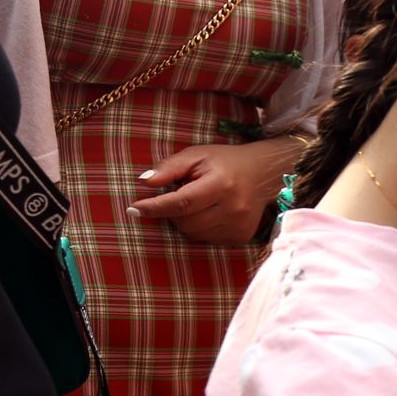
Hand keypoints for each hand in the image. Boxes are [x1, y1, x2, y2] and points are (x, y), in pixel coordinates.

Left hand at [130, 138, 297, 243]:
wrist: (263, 174)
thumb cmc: (224, 162)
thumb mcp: (196, 155)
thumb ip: (169, 167)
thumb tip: (143, 182)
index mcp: (221, 184)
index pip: (181, 202)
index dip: (155, 207)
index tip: (133, 209)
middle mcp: (233, 208)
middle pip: (185, 222)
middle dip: (174, 211)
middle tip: (183, 193)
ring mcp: (239, 226)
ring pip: (194, 234)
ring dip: (187, 220)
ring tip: (199, 202)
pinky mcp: (240, 237)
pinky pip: (207, 239)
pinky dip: (201, 228)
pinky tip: (211, 213)